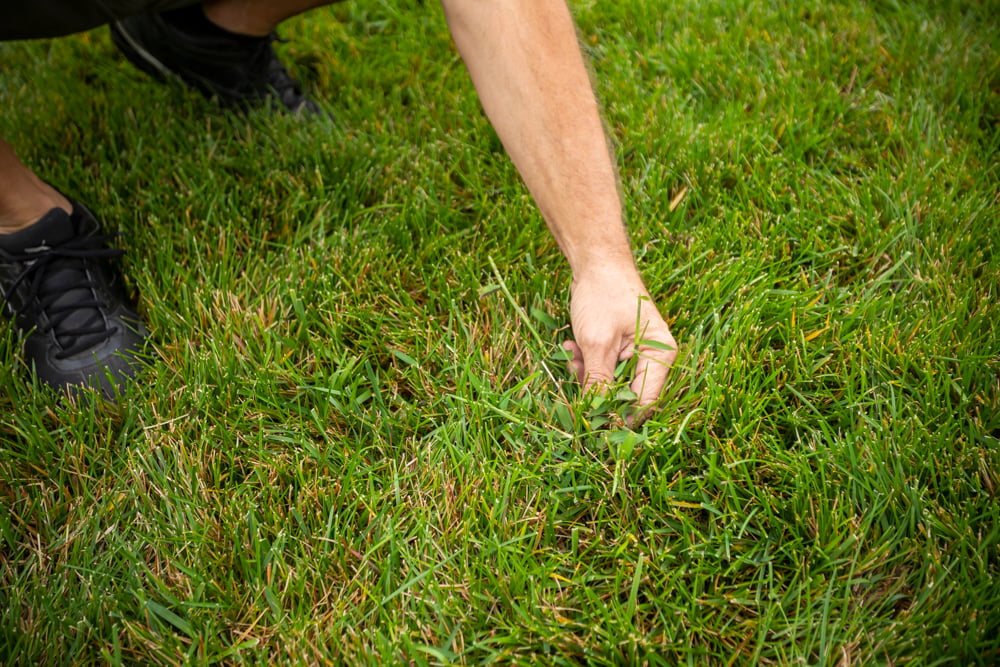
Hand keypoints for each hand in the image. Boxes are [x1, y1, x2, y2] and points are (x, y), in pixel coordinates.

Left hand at [562, 269, 676, 423]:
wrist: (595, 262)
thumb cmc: (602, 295)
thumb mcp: (596, 342)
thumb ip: (599, 382)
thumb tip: (597, 418)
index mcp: (660, 355)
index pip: (644, 401)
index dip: (618, 416)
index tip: (593, 424)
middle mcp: (653, 357)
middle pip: (626, 394)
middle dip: (597, 388)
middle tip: (576, 369)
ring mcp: (636, 353)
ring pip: (610, 382)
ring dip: (587, 373)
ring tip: (572, 352)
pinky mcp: (620, 349)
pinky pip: (603, 369)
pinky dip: (586, 362)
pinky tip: (571, 347)